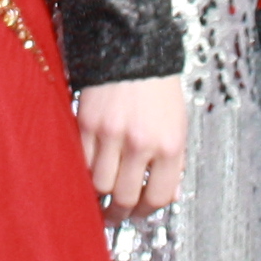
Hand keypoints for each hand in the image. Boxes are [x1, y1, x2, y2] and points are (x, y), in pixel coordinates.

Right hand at [75, 76, 187, 220]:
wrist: (132, 48)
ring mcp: (110, 133)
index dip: (146, 212)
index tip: (138, 212)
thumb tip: (167, 196)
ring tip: (99, 196)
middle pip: (124, 198)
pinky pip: (81, 162)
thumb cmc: (158, 87)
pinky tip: (89, 171)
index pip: (157, 198)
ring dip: (98, 195)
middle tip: (114, 213)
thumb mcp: (178, 124)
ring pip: (98, 185)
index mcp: (168, 145)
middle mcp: (139, 142)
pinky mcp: (86, 123)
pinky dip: (85, 171)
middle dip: (119, 212)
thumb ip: (173, 163)